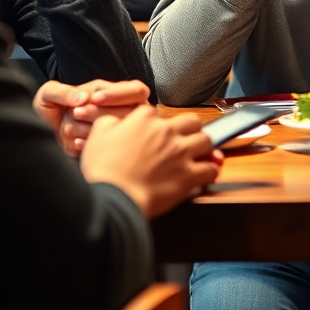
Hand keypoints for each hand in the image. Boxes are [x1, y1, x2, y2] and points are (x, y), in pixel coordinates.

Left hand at [33, 79, 150, 156]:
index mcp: (111, 92)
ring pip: (113, 132)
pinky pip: (102, 149)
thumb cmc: (48, 106)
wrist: (42, 131)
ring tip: (68, 126)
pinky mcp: (104, 148)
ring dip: (85, 128)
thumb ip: (63, 91)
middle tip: (75, 112)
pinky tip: (73, 142)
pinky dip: (84, 144)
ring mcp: (114, 131)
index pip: (135, 90)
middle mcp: (119, 111)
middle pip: (126, 114)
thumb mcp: (48, 93)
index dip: (118, 95)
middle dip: (95, 113)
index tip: (94, 99)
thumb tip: (83, 98)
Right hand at [80, 106, 221, 218]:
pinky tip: (205, 173)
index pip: (158, 113)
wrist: (112, 197)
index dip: (156, 123)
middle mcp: (167, 132)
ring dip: (204, 146)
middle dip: (190, 128)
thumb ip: (111, 121)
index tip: (154, 132)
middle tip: (185, 138)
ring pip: (207, 140)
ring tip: (199, 153)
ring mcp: (180, 153)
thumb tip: (117, 119)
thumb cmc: (103, 168)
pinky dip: (210, 171)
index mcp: (145, 119)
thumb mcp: (99, 134)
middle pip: (191, 121)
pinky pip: (210, 169)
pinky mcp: (188, 175)